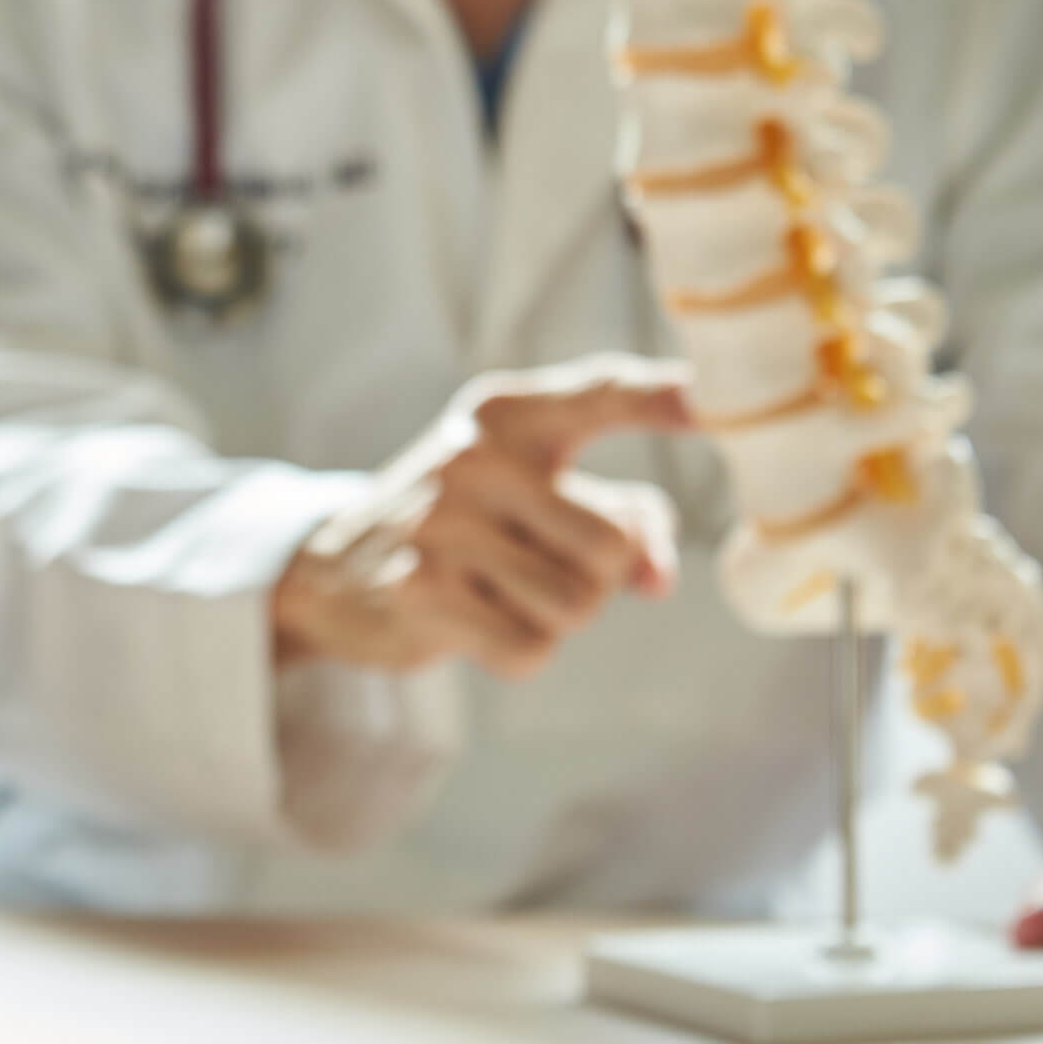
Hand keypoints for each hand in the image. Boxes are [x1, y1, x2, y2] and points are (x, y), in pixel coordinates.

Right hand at [271, 354, 691, 678]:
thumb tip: (657, 578)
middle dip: (596, 577)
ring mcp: (441, 522)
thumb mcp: (531, 491)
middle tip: (533, 563)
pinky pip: (530, 649)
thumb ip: (617, 515)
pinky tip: (471, 621)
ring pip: (578, 603)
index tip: (711, 397)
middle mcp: (476, 454)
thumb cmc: (464, 519)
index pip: (601, 390)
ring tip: (495, 588)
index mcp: (510, 411)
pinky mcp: (419, 592)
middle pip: (613, 544)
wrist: (331, 563)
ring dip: (554, 616)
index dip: (662, 396)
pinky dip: (517, 653)